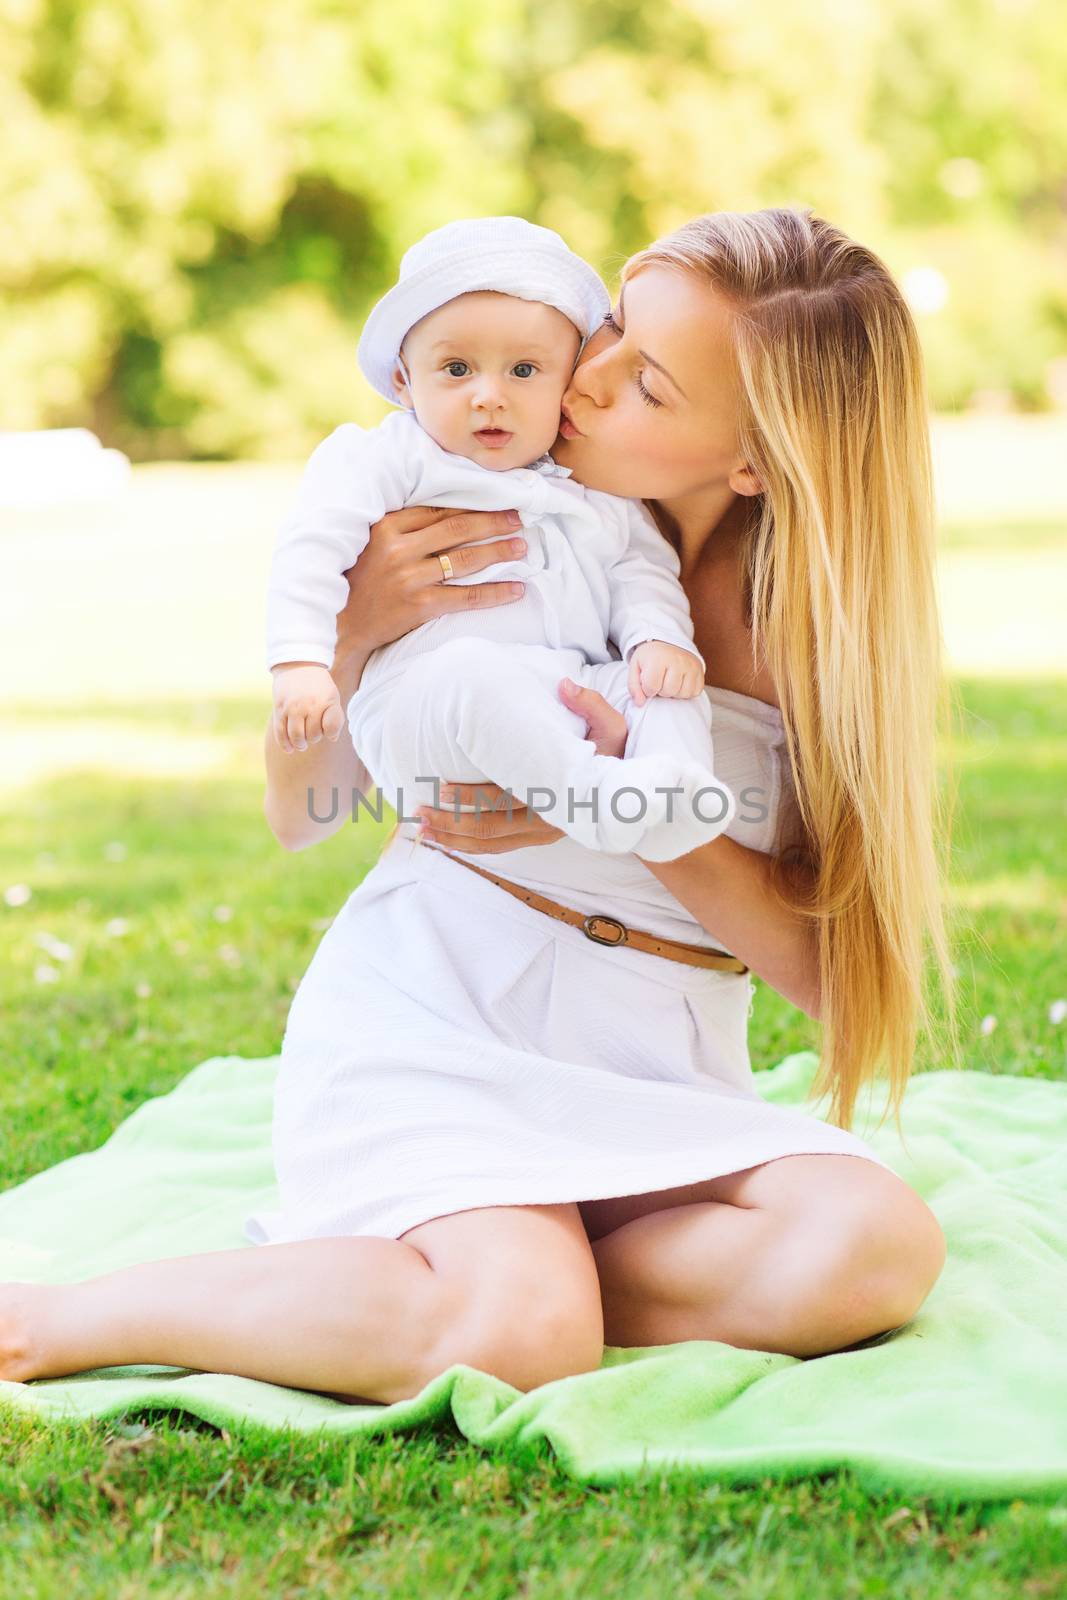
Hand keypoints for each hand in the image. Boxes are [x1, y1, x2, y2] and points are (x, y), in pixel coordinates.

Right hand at [272, 662, 346, 753]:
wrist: (298, 665)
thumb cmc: (319, 686)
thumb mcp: (332, 696)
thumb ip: (335, 717)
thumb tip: (332, 738)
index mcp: (326, 701)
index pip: (331, 729)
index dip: (330, 733)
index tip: (327, 729)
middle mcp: (309, 704)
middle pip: (313, 736)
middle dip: (314, 738)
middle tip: (312, 733)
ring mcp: (292, 707)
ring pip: (297, 737)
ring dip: (300, 744)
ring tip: (302, 743)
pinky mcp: (279, 708)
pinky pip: (280, 732)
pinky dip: (285, 744)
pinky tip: (289, 749)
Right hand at [335, 505, 528, 661]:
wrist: (342, 625)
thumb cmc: (360, 580)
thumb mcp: (372, 543)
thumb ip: (402, 526)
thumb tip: (446, 511)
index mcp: (387, 526)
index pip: (439, 510)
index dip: (472, 505)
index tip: (496, 501)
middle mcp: (399, 549)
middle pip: (458, 529)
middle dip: (493, 522)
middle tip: (518, 519)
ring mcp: (411, 578)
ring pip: (466, 560)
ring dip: (499, 552)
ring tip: (522, 547)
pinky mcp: (420, 606)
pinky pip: (467, 597)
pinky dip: (495, 593)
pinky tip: (516, 589)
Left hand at [416, 678, 627, 852]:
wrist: (632, 797)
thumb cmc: (616, 756)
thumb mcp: (614, 727)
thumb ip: (591, 705)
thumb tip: (565, 685)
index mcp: (559, 793)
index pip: (507, 798)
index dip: (472, 798)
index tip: (441, 789)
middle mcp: (548, 821)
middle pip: (492, 827)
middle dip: (453, 822)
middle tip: (420, 812)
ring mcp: (541, 834)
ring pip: (490, 843)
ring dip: (454, 838)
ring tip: (421, 829)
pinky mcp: (534, 838)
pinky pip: (497, 847)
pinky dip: (467, 845)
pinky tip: (442, 838)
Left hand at [627, 640, 703, 706]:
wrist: (667, 644)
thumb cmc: (650, 659)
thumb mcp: (636, 668)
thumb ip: (634, 687)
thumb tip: (640, 703)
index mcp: (658, 658)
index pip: (651, 687)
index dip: (647, 689)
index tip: (648, 681)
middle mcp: (677, 660)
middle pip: (668, 691)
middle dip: (661, 691)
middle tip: (660, 680)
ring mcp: (691, 665)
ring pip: (682, 694)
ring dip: (674, 693)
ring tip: (669, 681)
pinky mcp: (700, 671)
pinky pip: (694, 692)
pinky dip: (685, 691)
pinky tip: (679, 682)